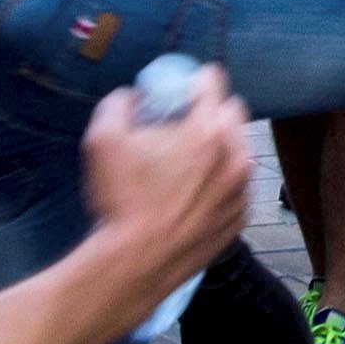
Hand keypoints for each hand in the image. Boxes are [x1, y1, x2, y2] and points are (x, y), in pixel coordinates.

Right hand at [81, 63, 253, 280]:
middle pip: (233, 112)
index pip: (213, 79)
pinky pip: (237, 187)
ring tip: (185, 165)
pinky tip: (192, 196)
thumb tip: (132, 97)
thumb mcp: (102, 139)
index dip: (190, 79)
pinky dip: (220, 183)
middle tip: (180, 126)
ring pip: (239, 150)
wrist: (136, 264)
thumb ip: (118, 104)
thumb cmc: (121, 200)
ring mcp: (243, 190)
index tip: (175, 90)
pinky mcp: (240, 218)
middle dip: (210, 111)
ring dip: (219, 148)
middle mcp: (237, 155)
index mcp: (208, 129)